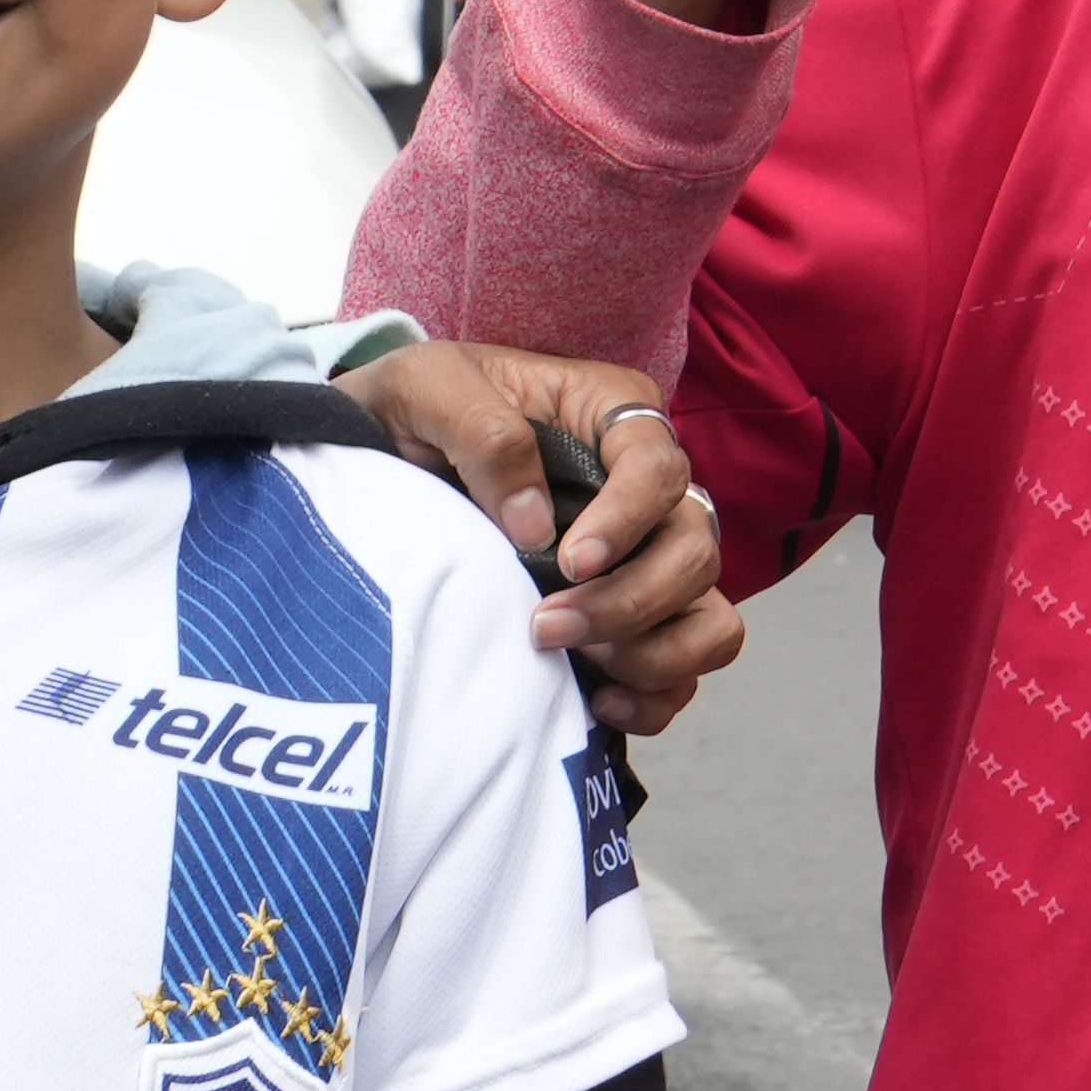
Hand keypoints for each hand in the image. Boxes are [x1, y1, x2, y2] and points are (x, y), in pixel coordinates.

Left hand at [346, 338, 743, 735]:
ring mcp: (646, 558)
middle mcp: (646, 489)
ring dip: (655, 654)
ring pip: (709, 616)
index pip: (659, 467)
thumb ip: (484, 435)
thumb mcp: (428, 389)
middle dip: (631, 601)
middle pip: (694, 549)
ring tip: (578, 661)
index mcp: (611, 414)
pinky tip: (598, 701)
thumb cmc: (415, 410)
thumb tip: (534, 524)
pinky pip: (684, 668)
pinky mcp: (632, 618)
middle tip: (546, 626)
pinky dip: (655, 696)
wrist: (381, 466)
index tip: (569, 561)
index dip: (628, 520)